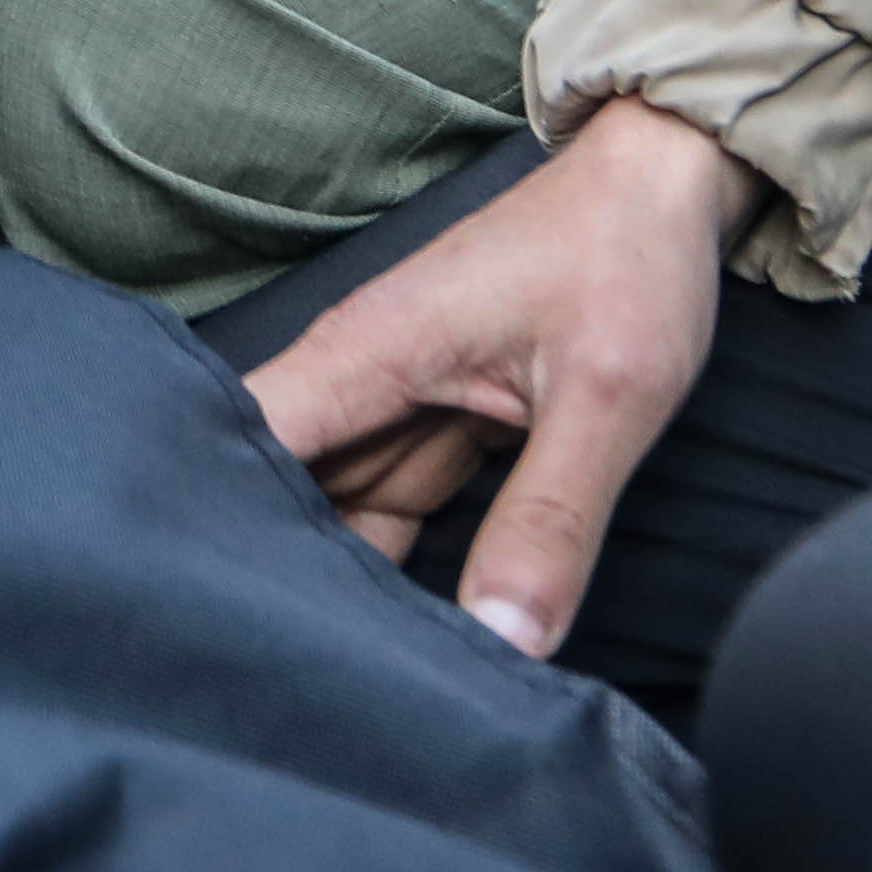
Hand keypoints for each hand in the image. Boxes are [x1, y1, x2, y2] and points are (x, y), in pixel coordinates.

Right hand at [245, 95, 756, 657]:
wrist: (666, 185)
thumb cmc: (627, 257)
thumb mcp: (608, 395)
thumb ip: (551, 520)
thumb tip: (504, 641)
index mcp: (364, 356)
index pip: (241, 445)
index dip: (207, 526)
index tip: (205, 621)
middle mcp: (356, 381)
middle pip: (274, 493)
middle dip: (270, 579)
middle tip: (281, 687)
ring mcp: (391, 407)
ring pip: (328, 511)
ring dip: (332, 581)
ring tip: (327, 680)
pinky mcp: (430, 426)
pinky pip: (385, 506)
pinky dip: (385, 562)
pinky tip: (389, 632)